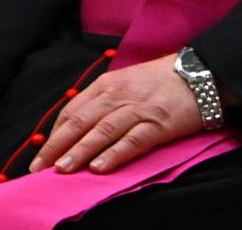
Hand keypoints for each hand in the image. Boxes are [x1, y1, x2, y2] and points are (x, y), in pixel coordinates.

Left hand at [27, 53, 200, 175]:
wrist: (201, 72)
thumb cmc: (160, 80)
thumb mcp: (125, 81)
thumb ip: (101, 100)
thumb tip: (72, 127)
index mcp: (108, 84)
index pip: (73, 110)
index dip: (54, 134)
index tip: (41, 155)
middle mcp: (120, 94)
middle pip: (82, 121)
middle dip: (58, 146)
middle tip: (40, 168)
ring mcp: (140, 109)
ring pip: (103, 131)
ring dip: (80, 151)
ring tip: (63, 170)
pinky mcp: (159, 123)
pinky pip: (133, 140)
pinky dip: (115, 153)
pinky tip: (100, 166)